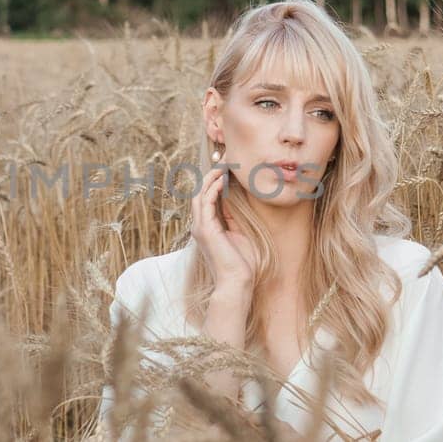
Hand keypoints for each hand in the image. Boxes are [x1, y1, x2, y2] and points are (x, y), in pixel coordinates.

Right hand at [190, 164, 257, 287]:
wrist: (237, 282)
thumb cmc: (242, 263)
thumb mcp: (239, 234)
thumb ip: (233, 217)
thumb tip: (234, 200)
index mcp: (207, 227)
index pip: (208, 197)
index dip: (216, 180)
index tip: (228, 167)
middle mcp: (200, 225)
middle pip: (201, 191)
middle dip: (212, 174)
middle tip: (226, 159)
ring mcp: (200, 227)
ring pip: (201, 194)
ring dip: (212, 177)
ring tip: (225, 164)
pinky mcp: (205, 230)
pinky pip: (206, 202)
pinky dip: (213, 189)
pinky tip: (223, 179)